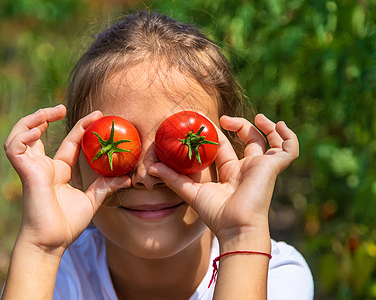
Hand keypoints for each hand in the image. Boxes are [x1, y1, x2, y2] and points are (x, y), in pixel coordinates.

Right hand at [4, 105, 130, 254]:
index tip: (97, 115)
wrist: (51, 242)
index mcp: (58, 171)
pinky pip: (15, 147)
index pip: (70, 143)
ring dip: (33, 120)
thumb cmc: (67, 225)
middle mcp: (44, 166)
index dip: (81, 128)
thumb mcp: (91, 201)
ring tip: (50, 112)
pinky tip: (37, 130)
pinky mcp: (25, 172)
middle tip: (64, 107)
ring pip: (22, 134)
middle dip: (48, 116)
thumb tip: (127, 179)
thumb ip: (106, 187)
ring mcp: (32, 168)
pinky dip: (22, 135)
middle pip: (40, 133)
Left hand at [148, 114, 298, 243]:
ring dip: (265, 127)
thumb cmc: (216, 214)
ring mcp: (262, 167)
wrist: (236, 227)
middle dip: (239, 125)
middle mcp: (247, 168)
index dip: (218, 132)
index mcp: (231, 173)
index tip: (206, 120)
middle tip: (224, 118)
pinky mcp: (274, 167)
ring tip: (257, 118)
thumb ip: (173, 178)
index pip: (225, 147)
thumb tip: (150, 167)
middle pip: (248, 140)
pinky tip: (276, 124)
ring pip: (270, 141)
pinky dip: (287, 136)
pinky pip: (289, 149)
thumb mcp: (191, 192)